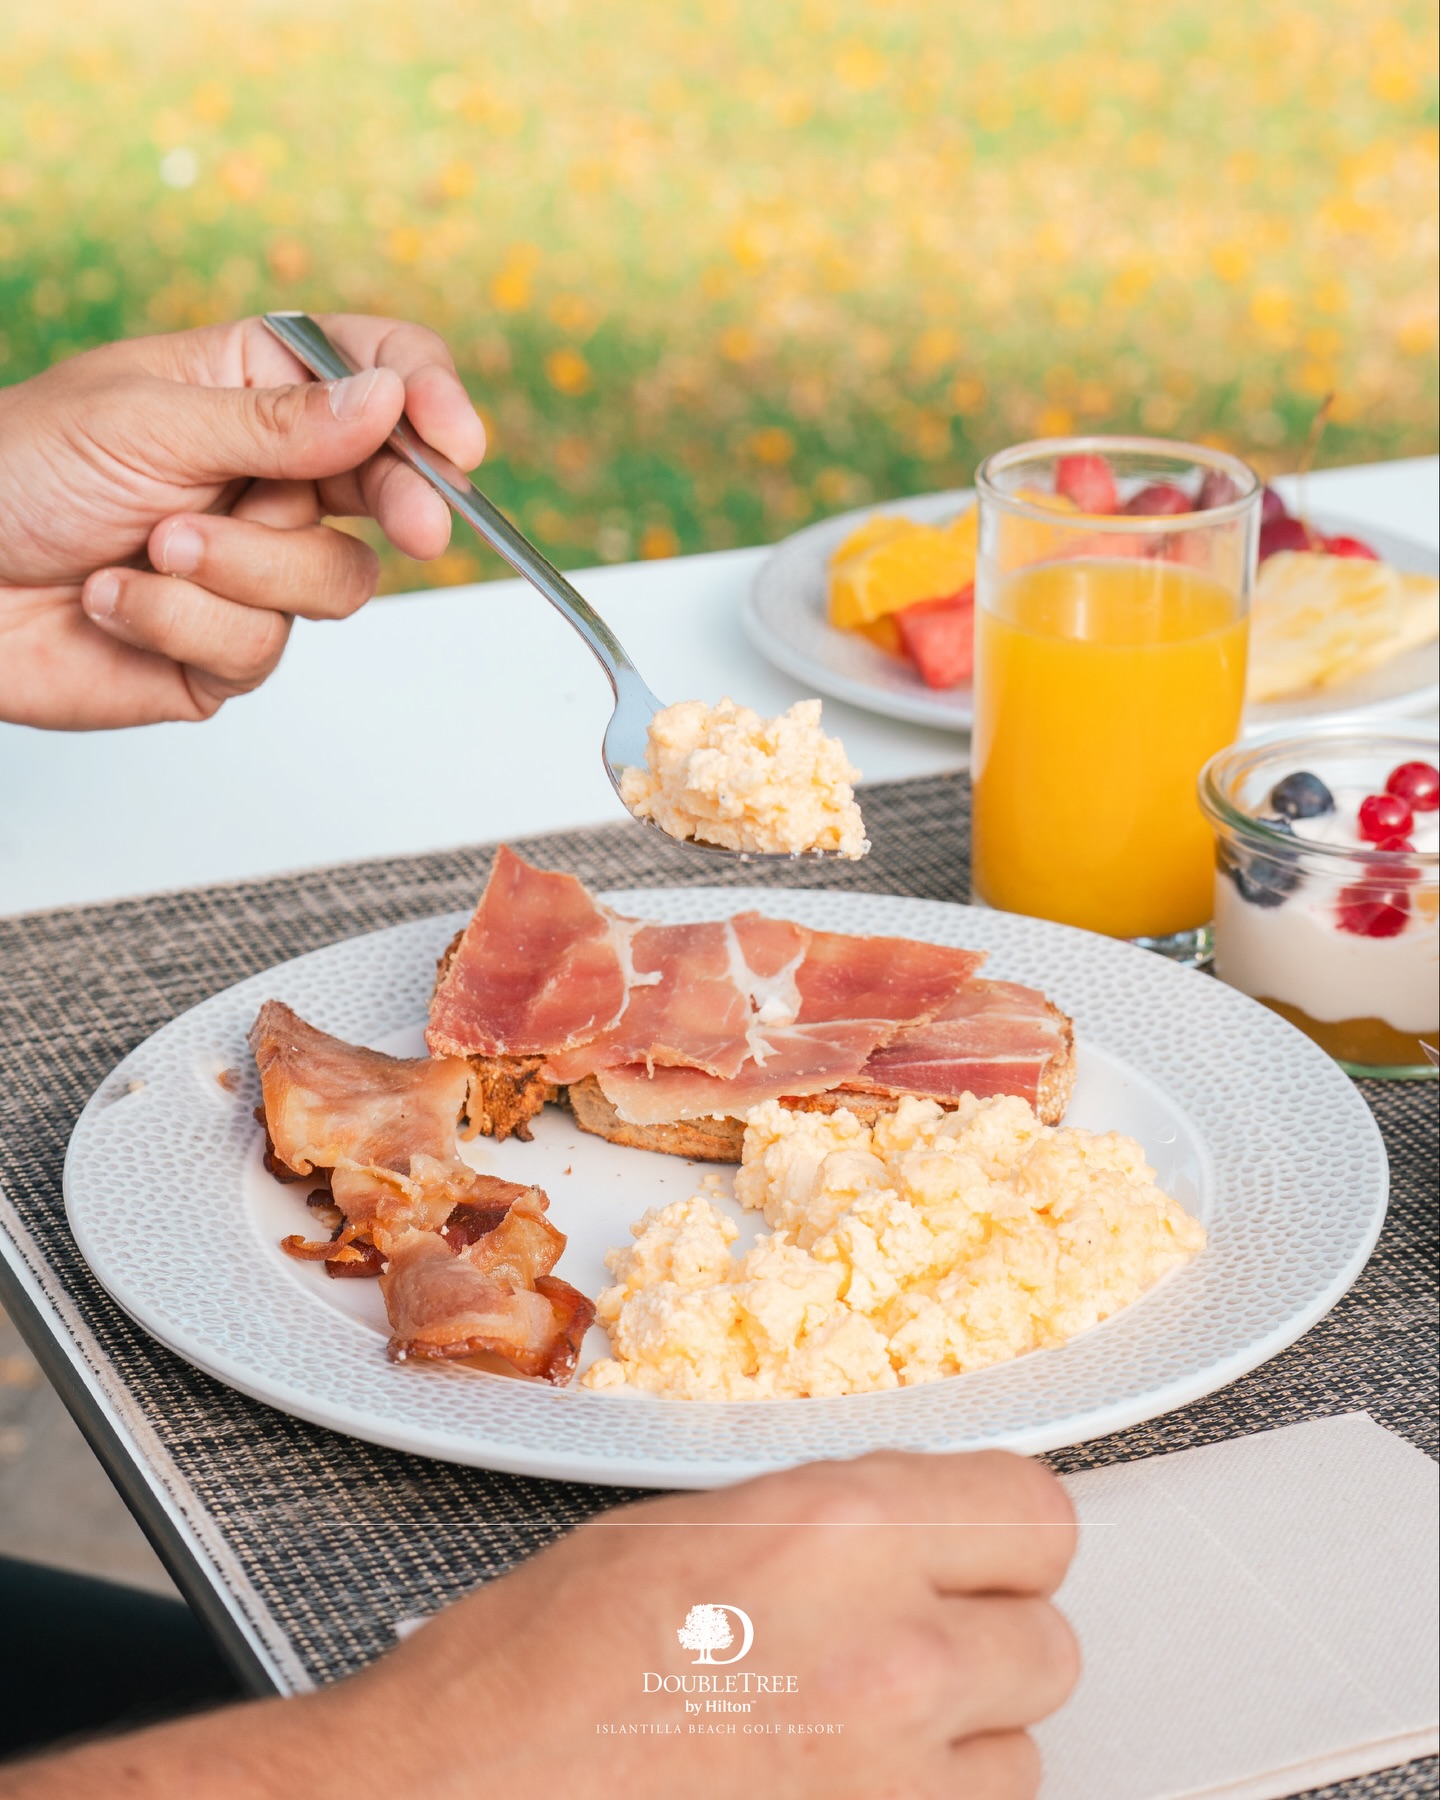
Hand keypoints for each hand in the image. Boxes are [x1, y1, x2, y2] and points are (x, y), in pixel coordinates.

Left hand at [0, 316, 486, 729]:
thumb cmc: (14, 471)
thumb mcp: (147, 420)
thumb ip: (277, 422)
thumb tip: (388, 400)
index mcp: (252, 389)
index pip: (375, 375)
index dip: (430, 400)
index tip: (458, 437)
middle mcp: (268, 478)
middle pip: (389, 489)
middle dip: (401, 503)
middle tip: (418, 522)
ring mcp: (255, 569)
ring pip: (335, 584)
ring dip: (240, 570)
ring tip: (154, 547)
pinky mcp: (225, 648)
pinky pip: (258, 648)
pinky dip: (179, 622)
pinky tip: (112, 599)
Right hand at [0, 1451, 1077, 1798]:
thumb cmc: (530, 1678)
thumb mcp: (684, 1535)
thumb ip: (828, 1528)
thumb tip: (914, 1537)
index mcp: (838, 1533)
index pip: (1036, 1515)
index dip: (999, 1539)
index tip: (974, 1556)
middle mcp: (894, 1654)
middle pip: (1047, 1645)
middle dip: (981, 1646)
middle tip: (893, 1655)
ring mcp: (895, 1787)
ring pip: (1017, 1761)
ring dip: (953, 1751)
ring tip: (839, 1743)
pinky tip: (823, 1794)